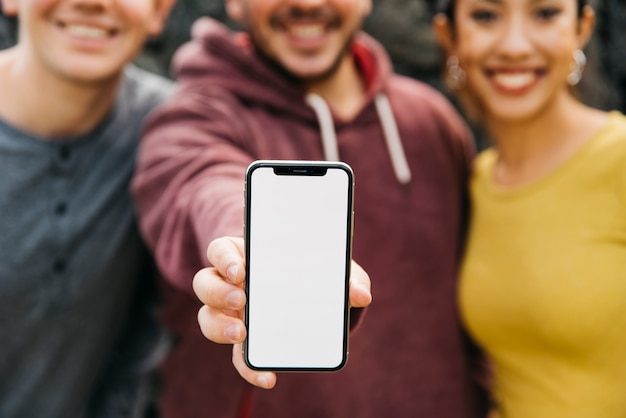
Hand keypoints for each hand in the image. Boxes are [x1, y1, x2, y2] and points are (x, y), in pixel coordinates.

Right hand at [192, 236, 371, 388]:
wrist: (316, 297)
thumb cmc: (316, 272)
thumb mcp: (332, 269)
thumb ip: (346, 278)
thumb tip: (361, 295)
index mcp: (246, 256)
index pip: (220, 250)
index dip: (224, 258)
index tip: (241, 270)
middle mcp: (231, 284)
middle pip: (205, 283)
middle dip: (219, 292)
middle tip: (242, 299)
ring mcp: (232, 314)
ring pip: (207, 317)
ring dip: (220, 327)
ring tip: (243, 334)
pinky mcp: (244, 342)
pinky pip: (236, 357)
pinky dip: (249, 368)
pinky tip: (268, 376)